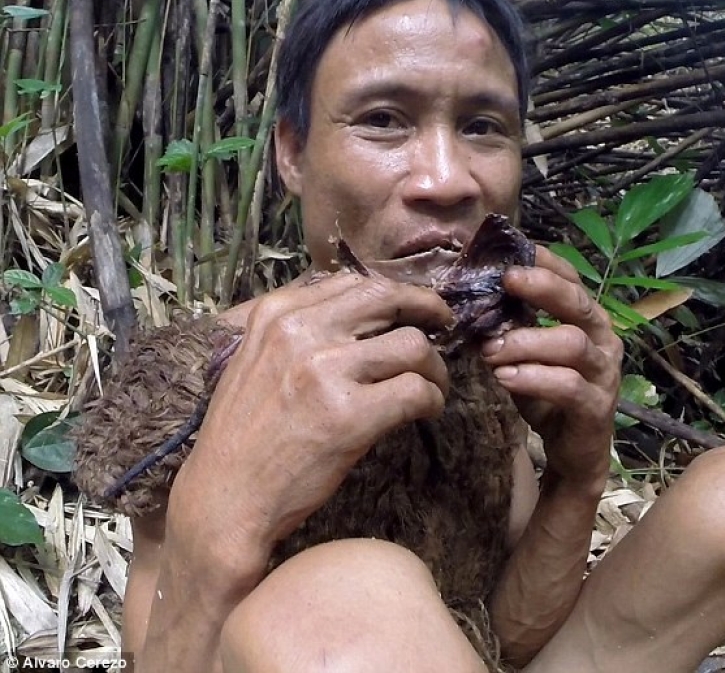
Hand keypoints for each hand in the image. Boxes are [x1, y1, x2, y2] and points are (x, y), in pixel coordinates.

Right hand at [169, 272, 452, 570]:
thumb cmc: (242, 435)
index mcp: (276, 313)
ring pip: (413, 345)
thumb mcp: (255, 360)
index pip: (353, 284)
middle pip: (387, 298)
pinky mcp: (348, 416)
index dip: (393, 295)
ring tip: (433, 386)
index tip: (410, 310)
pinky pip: (416, 391)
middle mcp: (300, 332)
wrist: (223, 498)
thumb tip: (358, 310)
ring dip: (434, 367)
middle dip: (426, 307)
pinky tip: (427, 411)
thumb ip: (298, 330)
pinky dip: (432, 400)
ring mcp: (324, 371)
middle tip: (443, 325)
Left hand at [481, 245, 622, 489]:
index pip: (572, 279)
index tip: (512, 251)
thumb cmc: (547, 392)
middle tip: (506, 280)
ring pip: (571, 343)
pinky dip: (534, 378)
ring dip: (526, 342)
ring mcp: (604, 373)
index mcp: (586, 319)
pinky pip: (568, 385)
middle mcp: (602, 339)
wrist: (572, 449)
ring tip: (490, 349)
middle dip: (541, 288)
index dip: (544, 263)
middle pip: (577, 303)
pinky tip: (505, 378)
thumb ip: (508, 327)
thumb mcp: (524, 354)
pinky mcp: (597, 407)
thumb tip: (467, 299)